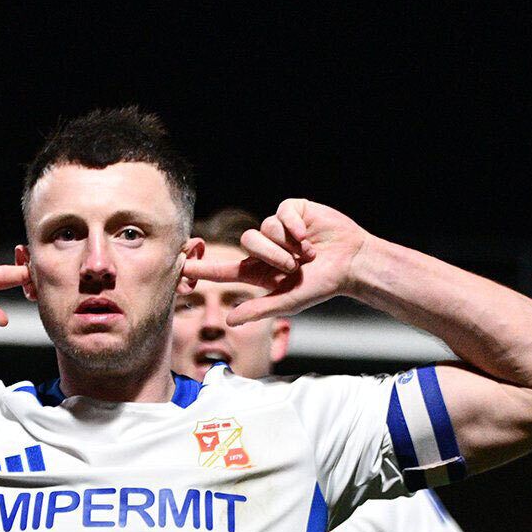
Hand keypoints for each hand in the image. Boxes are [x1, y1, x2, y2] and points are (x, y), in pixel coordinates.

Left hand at [181, 198, 369, 324]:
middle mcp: (265, 249)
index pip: (224, 270)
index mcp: (259, 272)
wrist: (352, 263)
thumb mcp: (288, 301)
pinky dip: (295, 226)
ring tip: (307, 253)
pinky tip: (310, 235)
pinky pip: (282, 212)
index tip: (179, 267)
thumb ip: (259, 309)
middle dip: (271, 254)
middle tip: (294, 265)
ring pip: (265, 227)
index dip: (202, 269)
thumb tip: (229, 321)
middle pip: (247, 242)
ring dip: (286, 242)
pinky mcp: (292, 210)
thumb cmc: (322, 285)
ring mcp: (278, 228)